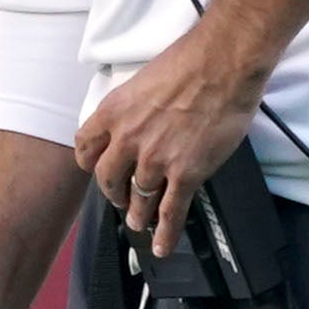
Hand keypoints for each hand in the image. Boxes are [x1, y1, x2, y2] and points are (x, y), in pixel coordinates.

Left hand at [72, 26, 266, 259]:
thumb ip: (135, 107)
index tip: (95, 168)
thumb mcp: (144, 80)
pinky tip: (162, 246)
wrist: (223, 65)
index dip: (90, 161)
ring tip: (138, 222)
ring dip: (137, 214)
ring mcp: (155, 160)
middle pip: (107, 178)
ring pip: (138, 199)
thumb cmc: (189, 62)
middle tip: (120, 198)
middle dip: (113, 192)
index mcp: (113, 112)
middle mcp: (127, 139)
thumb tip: (142, 119)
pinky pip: (170, 211)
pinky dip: (166, 233)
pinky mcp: (185, 174)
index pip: (85, 146)